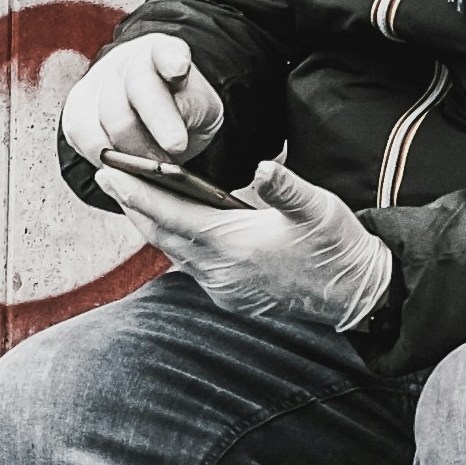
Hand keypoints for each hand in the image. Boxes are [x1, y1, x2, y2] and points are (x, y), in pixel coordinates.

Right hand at [60, 33, 219, 185]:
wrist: (151, 116)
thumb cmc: (180, 112)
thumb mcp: (202, 108)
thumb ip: (193, 110)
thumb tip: (174, 135)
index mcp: (163, 53)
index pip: (166, 51)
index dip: (171, 59)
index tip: (179, 68)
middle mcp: (126, 60)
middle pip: (138, 90)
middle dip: (159, 124)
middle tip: (176, 149)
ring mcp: (97, 80)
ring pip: (111, 119)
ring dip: (136, 150)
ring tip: (155, 165)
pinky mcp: (77, 106)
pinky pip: (85, 137)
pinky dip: (107, 157)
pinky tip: (123, 165)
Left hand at [130, 161, 390, 334]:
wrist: (357, 293)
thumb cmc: (337, 246)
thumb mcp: (318, 208)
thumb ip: (286, 188)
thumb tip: (263, 166)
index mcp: (234, 246)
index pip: (171, 215)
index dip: (137, 192)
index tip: (109, 171)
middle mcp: (221, 273)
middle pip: (162, 236)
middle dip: (133, 205)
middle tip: (109, 174)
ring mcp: (224, 289)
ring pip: (173, 253)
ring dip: (151, 225)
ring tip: (133, 196)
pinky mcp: (232, 298)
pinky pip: (191, 267)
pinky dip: (174, 243)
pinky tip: (173, 227)